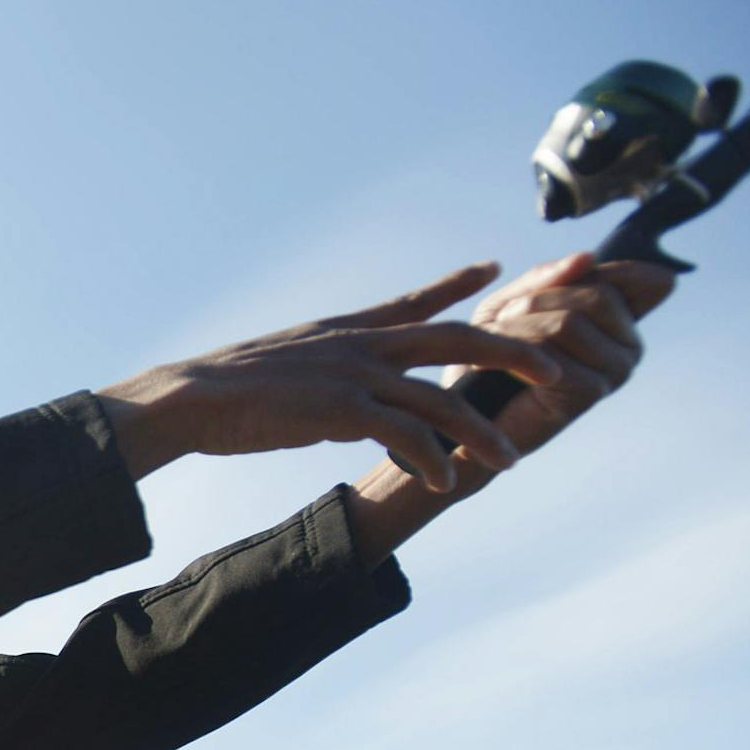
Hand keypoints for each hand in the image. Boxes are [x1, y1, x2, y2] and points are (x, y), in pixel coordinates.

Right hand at [99, 262, 561, 491]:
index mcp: (347, 330)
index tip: (496, 269)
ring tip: (510, 459)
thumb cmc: (227, 390)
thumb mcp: (285, 362)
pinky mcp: (338, 409)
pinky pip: (402, 433)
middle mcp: (360, 344)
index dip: (459, 284)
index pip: (415, 302)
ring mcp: (352, 374)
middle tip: (558, 370)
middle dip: (514, 351)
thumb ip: (324, 368)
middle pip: (456, 338)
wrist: (190, 396)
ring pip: (440, 396)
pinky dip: (430, 457)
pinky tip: (443, 481)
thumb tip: (337, 392)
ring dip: (480, 431)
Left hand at [449, 251, 676, 460]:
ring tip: (493, 342)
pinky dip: (515, 349)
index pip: (630, 277)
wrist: (465, 422)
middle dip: (537, 301)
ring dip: (519, 326)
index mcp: (623, 323)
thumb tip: (588, 256)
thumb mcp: (511, 304)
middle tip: (502, 320)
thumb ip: (547, 279)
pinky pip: (555, 349)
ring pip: (571, 321)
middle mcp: (630, 347)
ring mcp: (616, 371)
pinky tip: (494, 365)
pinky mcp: (591, 392)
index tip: (544, 290)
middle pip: (597, 294)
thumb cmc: (489, 360)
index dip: (587, 274)